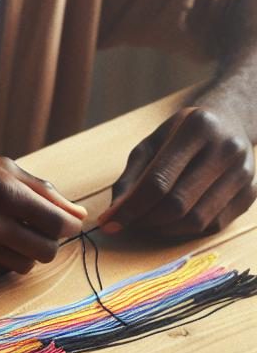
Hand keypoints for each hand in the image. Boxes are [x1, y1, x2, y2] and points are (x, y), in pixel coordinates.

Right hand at [0, 152, 84, 279]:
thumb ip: (41, 190)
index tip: (63, 222)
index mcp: (4, 192)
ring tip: (7, 234)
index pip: (59, 224)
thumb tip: (78, 213)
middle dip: (47, 241)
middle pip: (47, 251)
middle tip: (34, 229)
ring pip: (25, 266)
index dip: (68, 225)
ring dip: (24, 252)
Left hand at [98, 106, 255, 237]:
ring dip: (164, 229)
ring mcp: (244, 172)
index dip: (131, 208)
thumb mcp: (150, 145)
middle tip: (128, 223)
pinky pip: (213, 225)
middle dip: (146, 220)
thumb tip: (113, 215)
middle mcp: (226, 149)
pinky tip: (171, 221)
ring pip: (197, 220)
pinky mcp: (251, 192)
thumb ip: (130, 178)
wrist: (228, 122)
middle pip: (178, 203)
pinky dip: (185, 230)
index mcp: (197, 128)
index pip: (158, 181)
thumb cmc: (180, 135)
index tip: (108, 224)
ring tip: (147, 222)